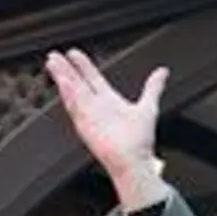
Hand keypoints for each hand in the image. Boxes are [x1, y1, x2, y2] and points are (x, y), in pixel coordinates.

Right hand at [44, 49, 168, 178]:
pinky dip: (68, 94)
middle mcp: (97, 107)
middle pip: (78, 83)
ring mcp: (89, 115)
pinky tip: (62, 82)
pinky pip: (75, 107)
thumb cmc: (140, 141)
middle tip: (55, 55)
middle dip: (66, 69)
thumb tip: (163, 72)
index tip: (73, 53)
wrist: (134, 162)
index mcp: (109, 101)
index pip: (93, 78)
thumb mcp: (148, 107)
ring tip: (54, 63)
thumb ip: (153, 88)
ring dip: (63, 77)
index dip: (83, 66)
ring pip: (73, 92)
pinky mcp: (85, 125)